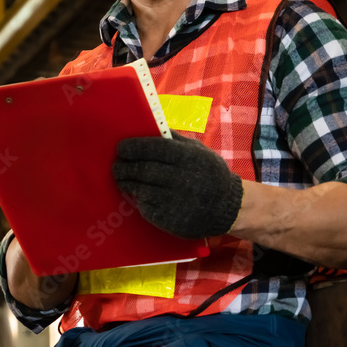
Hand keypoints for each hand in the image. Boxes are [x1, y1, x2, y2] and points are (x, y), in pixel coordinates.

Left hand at [112, 134, 243, 238]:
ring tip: (121, 179)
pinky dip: (139, 200)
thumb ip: (176, 140)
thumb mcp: (199, 151)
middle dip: (125, 167)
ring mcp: (175, 201)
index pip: (154, 148)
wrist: (230, 207)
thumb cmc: (211, 174)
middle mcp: (181, 178)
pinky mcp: (171, 220)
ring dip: (127, 183)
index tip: (120, 148)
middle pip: (144, 170)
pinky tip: (136, 195)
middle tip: (116, 165)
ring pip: (142, 189)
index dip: (133, 147)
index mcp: (188, 158)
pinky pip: (147, 208)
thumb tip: (151, 126)